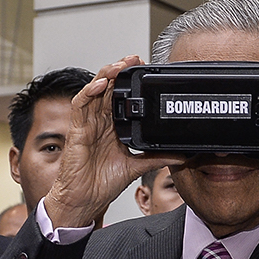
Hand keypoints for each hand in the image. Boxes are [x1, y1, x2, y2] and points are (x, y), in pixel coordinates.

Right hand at [45, 55, 178, 227]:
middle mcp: (99, 123)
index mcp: (112, 128)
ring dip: (105, 76)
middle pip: (107, 89)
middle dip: (119, 72)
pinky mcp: (77, 131)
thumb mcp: (136, 167)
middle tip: (133, 58)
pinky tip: (100, 85)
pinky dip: (88, 93)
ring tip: (119, 64)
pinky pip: (80, 106)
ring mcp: (87, 125)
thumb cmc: (101, 184)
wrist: (84, 200)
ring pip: (93, 92)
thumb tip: (181, 156)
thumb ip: (157, 158)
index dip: (128, 82)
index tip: (143, 70)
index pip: (119, 98)